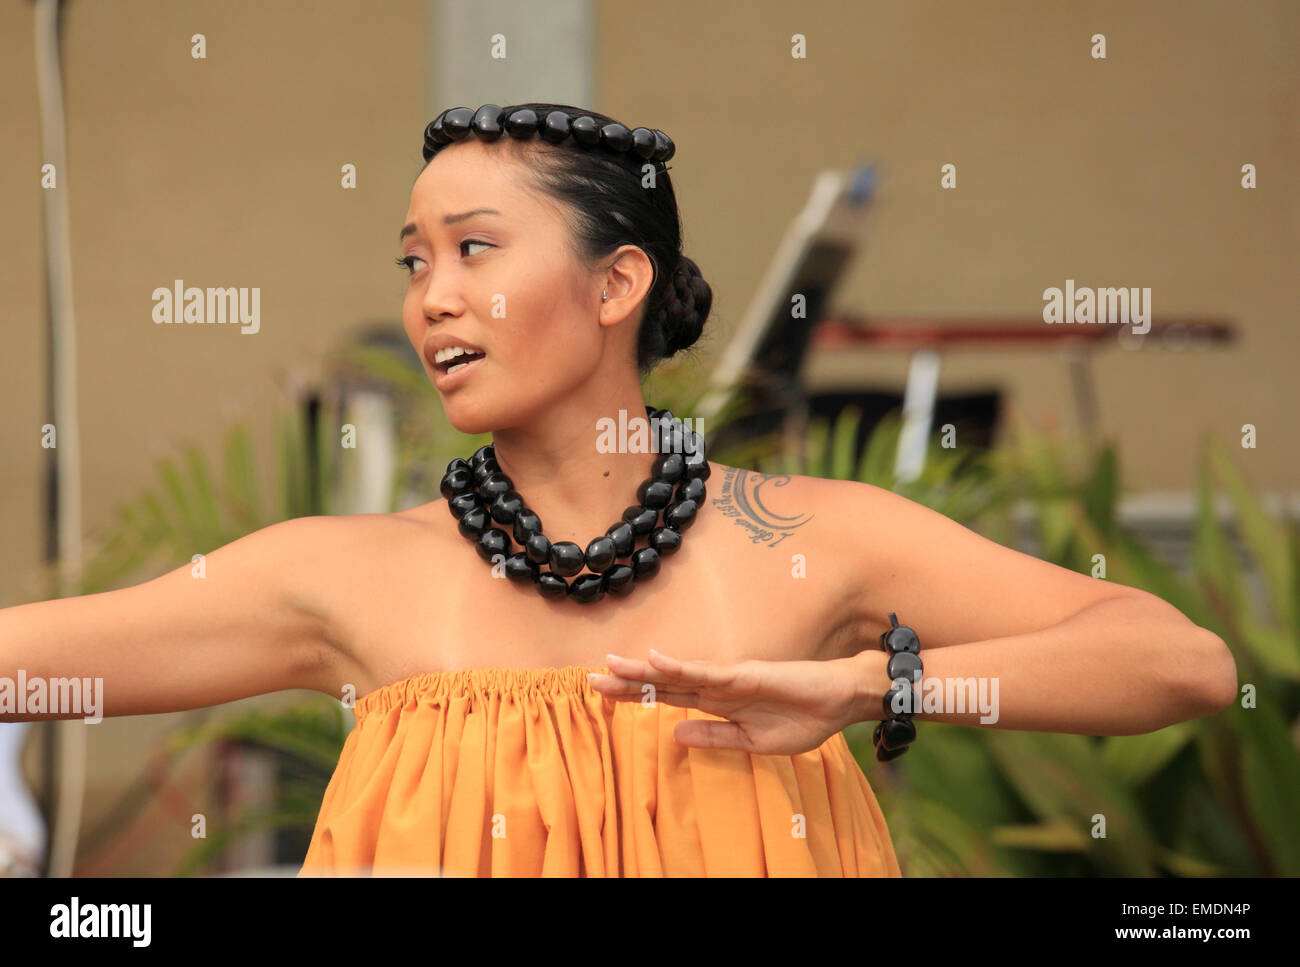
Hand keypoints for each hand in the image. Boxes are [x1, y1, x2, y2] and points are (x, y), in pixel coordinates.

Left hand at [587, 648, 884, 755]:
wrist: (840, 702)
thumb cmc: (802, 719)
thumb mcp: (752, 741)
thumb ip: (714, 736)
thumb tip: (674, 733)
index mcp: (718, 703)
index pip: (667, 697)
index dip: (635, 695)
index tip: (601, 693)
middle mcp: (717, 686)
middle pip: (663, 683)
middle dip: (627, 681)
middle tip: (588, 678)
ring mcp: (729, 678)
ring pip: (678, 673)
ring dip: (644, 670)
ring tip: (611, 665)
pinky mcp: (746, 674)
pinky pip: (708, 672)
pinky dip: (682, 665)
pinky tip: (657, 660)